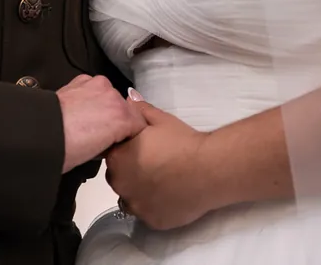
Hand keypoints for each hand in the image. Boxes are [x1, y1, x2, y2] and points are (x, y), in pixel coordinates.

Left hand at [57, 75, 145, 172]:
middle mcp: (114, 96)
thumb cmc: (68, 150)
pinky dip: (89, 96)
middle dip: (116, 120)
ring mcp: (98, 85)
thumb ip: (113, 141)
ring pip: (110, 97)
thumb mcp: (98, 153)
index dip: (129, 136)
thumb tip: (111, 139)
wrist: (40, 133)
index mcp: (123, 118)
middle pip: (125, 109)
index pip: (139, 125)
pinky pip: (93, 88)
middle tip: (101, 135)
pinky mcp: (82, 79)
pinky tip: (78, 108)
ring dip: (104, 106)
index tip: (119, 143)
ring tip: (87, 121)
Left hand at [105, 94, 217, 229]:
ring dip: (138, 190)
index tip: (140, 148)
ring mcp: (136, 206)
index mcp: (118, 158)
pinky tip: (168, 194)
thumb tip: (127, 99)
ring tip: (160, 180)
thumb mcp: (159, 119)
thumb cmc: (182, 141)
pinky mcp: (152, 221)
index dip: (125, 150)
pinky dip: (154, 205)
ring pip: (129, 198)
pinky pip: (146, 213)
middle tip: (152, 163)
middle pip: (118, 177)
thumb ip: (138, 110)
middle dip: (129, 170)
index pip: (111, 154)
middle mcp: (121, 185)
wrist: (209, 169)